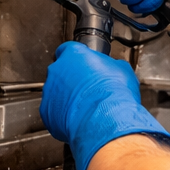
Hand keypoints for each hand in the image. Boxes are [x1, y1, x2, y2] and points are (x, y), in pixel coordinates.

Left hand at [40, 42, 169, 169]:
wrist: (106, 120)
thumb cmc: (114, 95)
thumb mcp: (123, 71)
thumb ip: (112, 66)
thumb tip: (114, 68)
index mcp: (74, 55)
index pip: (68, 49)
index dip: (76, 58)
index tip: (82, 64)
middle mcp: (57, 70)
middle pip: (61, 72)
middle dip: (72, 79)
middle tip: (87, 89)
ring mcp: (49, 92)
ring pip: (55, 93)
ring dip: (66, 98)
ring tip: (84, 108)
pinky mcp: (46, 112)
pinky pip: (53, 112)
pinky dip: (62, 116)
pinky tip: (78, 120)